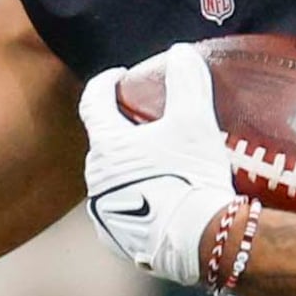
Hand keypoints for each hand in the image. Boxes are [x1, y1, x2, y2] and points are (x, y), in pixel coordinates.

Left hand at [78, 48, 238, 288]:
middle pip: (105, 142)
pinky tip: (161, 198)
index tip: (119, 75)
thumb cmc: (192, 178)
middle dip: (124, 128)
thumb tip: (180, 53)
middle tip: (150, 121)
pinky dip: (138, 198)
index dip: (105, 83)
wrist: (202, 242)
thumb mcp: (195, 122)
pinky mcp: (116, 239)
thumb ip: (186, 81)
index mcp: (106, 146)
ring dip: (130, 166)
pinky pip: (122, 209)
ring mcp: (103, 212)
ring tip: (161, 162)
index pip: (93, 101)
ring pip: (113, 177)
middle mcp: (95, 179)